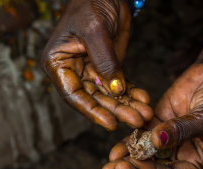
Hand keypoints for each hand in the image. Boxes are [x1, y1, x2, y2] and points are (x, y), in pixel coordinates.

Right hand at [41, 0, 152, 129]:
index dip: (91, 111)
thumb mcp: (96, 29)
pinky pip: (119, 86)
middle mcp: (72, 71)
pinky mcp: (107, 68)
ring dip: (126, 106)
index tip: (110, 123)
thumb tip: (115, 90)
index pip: (73, 94)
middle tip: (136, 120)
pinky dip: (131, 94)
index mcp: (58, 63)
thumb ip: (104, 60)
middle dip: (115, 110)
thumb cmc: (92, 2)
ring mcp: (90, 71)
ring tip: (144, 115)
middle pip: (93, 98)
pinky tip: (143, 101)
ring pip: (108, 96)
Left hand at [102, 60, 202, 168]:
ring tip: (107, 168)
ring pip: (143, 157)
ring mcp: (167, 142)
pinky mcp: (156, 125)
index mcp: (198, 162)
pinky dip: (126, 144)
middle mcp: (181, 156)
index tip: (137, 164)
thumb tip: (157, 142)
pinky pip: (139, 138)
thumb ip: (182, 130)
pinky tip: (113, 150)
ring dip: (126, 162)